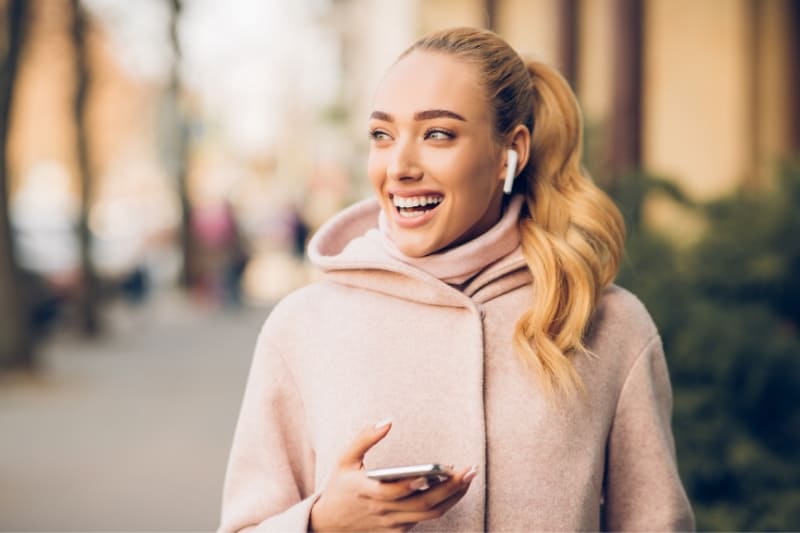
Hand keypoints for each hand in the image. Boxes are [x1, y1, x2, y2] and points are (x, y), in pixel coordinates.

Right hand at [309, 420, 477, 531]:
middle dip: (450, 488)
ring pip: (429, 514)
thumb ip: (364, 438)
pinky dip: (442, 506)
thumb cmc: (339, 487)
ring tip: (468, 479)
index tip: (434, 471)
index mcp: (367, 491)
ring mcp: (391, 524)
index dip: (414, 483)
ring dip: (452, 498)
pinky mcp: (397, 531)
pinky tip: (454, 491)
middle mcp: (382, 511)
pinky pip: (424, 520)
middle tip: (470, 470)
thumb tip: (388, 421)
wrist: (328, 524)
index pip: (395, 491)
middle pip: (422, 504)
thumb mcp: (345, 459)